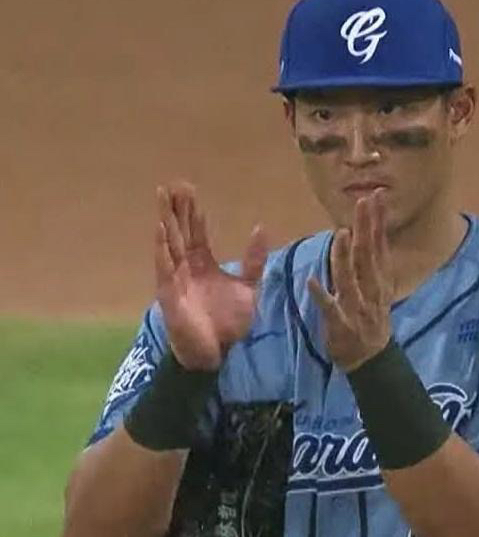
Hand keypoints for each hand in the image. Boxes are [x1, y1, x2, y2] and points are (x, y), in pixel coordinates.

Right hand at [155, 182, 266, 370]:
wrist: (217, 353)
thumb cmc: (229, 323)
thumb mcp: (249, 287)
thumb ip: (254, 260)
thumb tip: (261, 228)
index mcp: (204, 264)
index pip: (196, 231)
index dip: (193, 211)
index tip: (189, 189)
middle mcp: (187, 267)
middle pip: (180, 231)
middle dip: (175, 208)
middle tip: (171, 183)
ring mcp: (176, 278)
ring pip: (169, 243)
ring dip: (165, 220)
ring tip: (161, 197)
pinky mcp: (170, 294)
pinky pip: (164, 268)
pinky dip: (162, 249)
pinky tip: (159, 231)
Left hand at [308, 189, 392, 371]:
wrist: (372, 359)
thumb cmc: (371, 321)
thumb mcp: (380, 290)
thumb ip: (375, 264)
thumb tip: (374, 234)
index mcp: (379, 280)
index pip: (379, 245)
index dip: (378, 221)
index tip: (377, 196)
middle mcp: (371, 290)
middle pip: (368, 256)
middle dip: (366, 228)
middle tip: (364, 201)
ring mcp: (356, 308)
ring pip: (350, 279)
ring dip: (345, 257)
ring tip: (341, 233)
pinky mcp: (341, 325)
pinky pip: (330, 309)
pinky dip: (322, 296)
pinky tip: (311, 282)